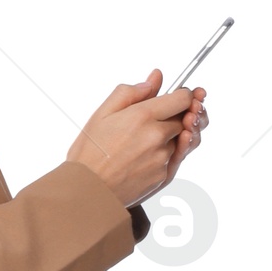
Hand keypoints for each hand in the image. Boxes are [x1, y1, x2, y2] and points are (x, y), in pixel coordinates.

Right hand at [66, 69, 209, 209]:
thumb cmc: (90, 152)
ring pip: (179, 139)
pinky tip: (144, 156)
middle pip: (184, 118)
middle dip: (175, 116)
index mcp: (143, 115)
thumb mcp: (103, 113)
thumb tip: (155, 79)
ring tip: (142, 142)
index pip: (183, 98)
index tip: (176, 96)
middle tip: (154, 120)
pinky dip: (165, 155)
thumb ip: (131, 92)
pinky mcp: (164, 176)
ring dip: (169, 137)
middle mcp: (158, 136)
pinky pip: (174, 159)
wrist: (87, 191)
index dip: (183, 95)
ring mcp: (163, 157)